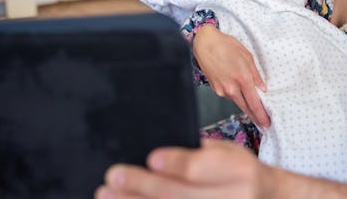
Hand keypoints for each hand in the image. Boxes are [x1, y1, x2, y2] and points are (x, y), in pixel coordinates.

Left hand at [94, 140, 268, 198]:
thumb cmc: (237, 172)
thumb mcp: (228, 153)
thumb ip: (198, 153)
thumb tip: (151, 152)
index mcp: (238, 170)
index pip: (201, 169)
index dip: (175, 163)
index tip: (151, 157)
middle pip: (180, 196)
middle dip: (142, 185)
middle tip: (114, 175)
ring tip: (108, 195)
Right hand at [193, 24, 269, 126]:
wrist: (205, 44)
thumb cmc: (227, 46)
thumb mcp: (247, 57)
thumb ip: (256, 75)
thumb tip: (262, 89)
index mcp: (242, 79)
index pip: (254, 103)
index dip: (261, 115)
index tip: (267, 123)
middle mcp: (231, 88)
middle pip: (245, 108)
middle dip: (255, 116)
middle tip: (263, 122)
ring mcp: (221, 90)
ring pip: (237, 101)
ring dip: (245, 104)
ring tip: (252, 103)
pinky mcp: (214, 89)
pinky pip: (228, 95)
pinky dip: (235, 95)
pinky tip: (236, 88)